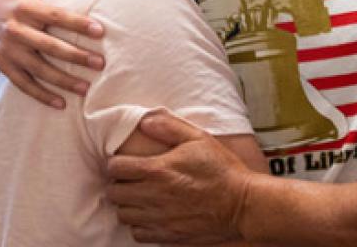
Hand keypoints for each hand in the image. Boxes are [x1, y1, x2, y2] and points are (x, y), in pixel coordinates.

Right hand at [0, 0, 103, 108]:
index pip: (55, 16)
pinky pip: (23, 84)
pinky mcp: (2, 65)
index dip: (77, 24)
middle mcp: (14, 29)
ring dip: (63, 80)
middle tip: (100, 63)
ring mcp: (7, 50)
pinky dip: (42, 95)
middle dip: (75, 56)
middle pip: (49, 46)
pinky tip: (62, 103)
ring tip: (86, 87)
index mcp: (24, 6)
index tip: (100, 31)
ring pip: (38, 69)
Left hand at [107, 111, 252, 243]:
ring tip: (139, 197)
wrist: (243, 204)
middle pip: (114, 193)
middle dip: (118, 183)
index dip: (116, 163)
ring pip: (123, 214)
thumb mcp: (199, 138)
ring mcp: (159, 218)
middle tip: (130, 179)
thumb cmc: (222, 170)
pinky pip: (138, 233)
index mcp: (157, 170)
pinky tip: (150, 214)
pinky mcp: (167, 236)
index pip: (115, 167)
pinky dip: (139, 225)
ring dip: (127, 204)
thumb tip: (145, 121)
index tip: (124, 162)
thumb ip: (169, 126)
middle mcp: (153, 196)